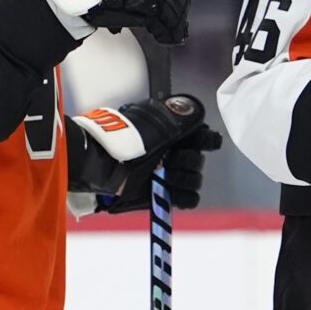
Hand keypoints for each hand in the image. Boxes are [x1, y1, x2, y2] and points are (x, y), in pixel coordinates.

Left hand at [73, 93, 222, 209]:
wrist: (104, 165)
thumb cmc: (128, 140)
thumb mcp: (157, 124)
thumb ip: (182, 117)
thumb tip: (199, 110)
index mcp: (172, 133)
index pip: (202, 136)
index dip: (206, 140)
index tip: (204, 142)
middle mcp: (172, 153)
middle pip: (198, 160)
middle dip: (188, 160)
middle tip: (170, 160)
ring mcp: (167, 174)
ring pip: (195, 180)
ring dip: (183, 178)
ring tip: (165, 176)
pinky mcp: (163, 194)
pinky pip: (188, 199)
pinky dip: (184, 196)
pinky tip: (171, 190)